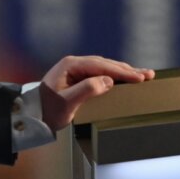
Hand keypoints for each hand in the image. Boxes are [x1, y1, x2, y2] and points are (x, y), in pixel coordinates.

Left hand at [38, 55, 154, 130]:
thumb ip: (87, 90)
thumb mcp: (67, 102)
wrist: (32, 115)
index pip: (102, 66)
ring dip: (123, 71)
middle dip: (128, 70)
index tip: (139, 78)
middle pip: (106, 64)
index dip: (122, 72)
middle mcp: (74, 64)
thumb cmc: (47, 110)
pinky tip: (124, 78)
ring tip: (142, 75)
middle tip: (148, 75)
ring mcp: (76, 69)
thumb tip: (107, 81)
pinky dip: (114, 76)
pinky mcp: (78, 77)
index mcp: (71, 65)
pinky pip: (100, 73)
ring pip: (105, 68)